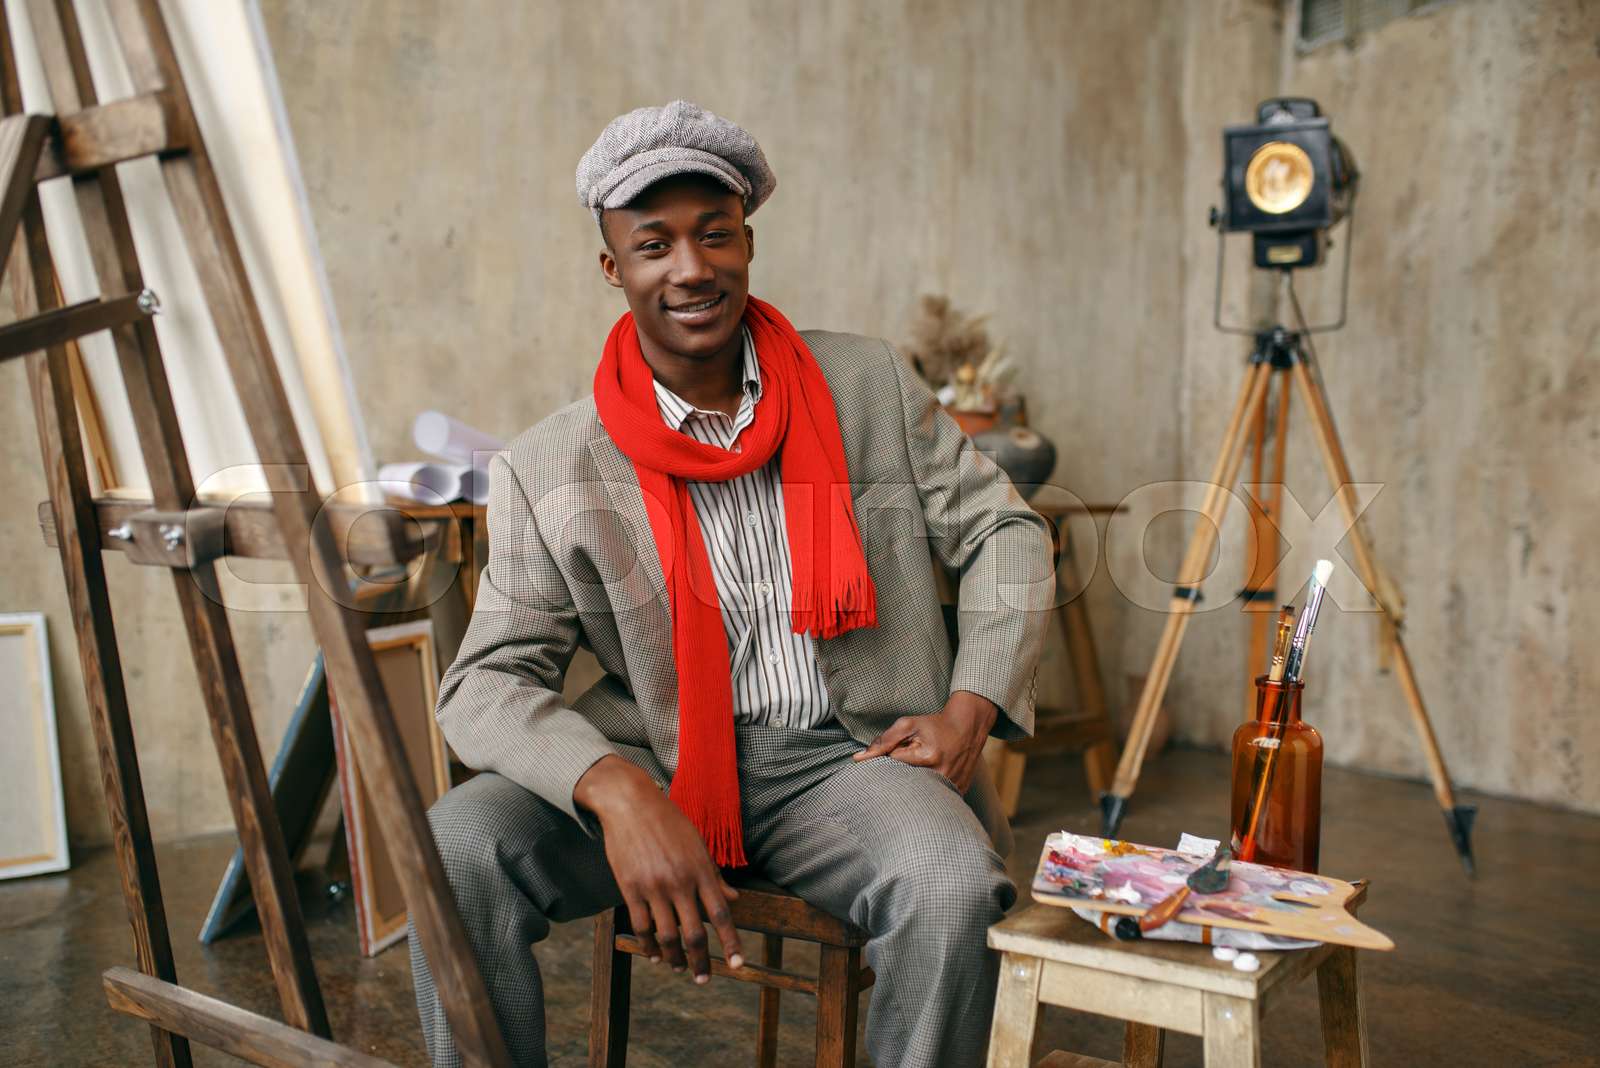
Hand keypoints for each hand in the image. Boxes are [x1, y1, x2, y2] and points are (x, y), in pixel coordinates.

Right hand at [574, 756, 743, 983]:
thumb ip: (715, 875)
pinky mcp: (631, 888)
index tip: (737, 964)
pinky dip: (648, 945)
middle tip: (704, 978)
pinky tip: (653, 953)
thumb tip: (733, 900)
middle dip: (700, 962)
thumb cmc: (668, 821)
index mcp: (701, 869)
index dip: (730, 942)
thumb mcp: (697, 843)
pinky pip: (641, 926)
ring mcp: (654, 886)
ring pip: (667, 935)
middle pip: (694, 933)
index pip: (720, 914)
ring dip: (674, 958)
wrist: (630, 803)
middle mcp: (680, 881)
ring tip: (677, 968)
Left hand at [851, 690, 998, 791]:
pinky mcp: (958, 792)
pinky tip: (930, 778)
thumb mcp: (907, 725)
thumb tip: (858, 759)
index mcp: (927, 757)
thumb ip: (883, 741)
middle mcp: (941, 775)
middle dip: (899, 775)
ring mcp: (952, 787)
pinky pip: (936, 798)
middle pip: (905, 784)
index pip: (893, 766)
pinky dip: (928, 791)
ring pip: (919, 793)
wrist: (968, 728)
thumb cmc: (935, 725)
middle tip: (908, 761)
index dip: (890, 759)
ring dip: (914, 784)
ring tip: (921, 767)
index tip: (897, 752)